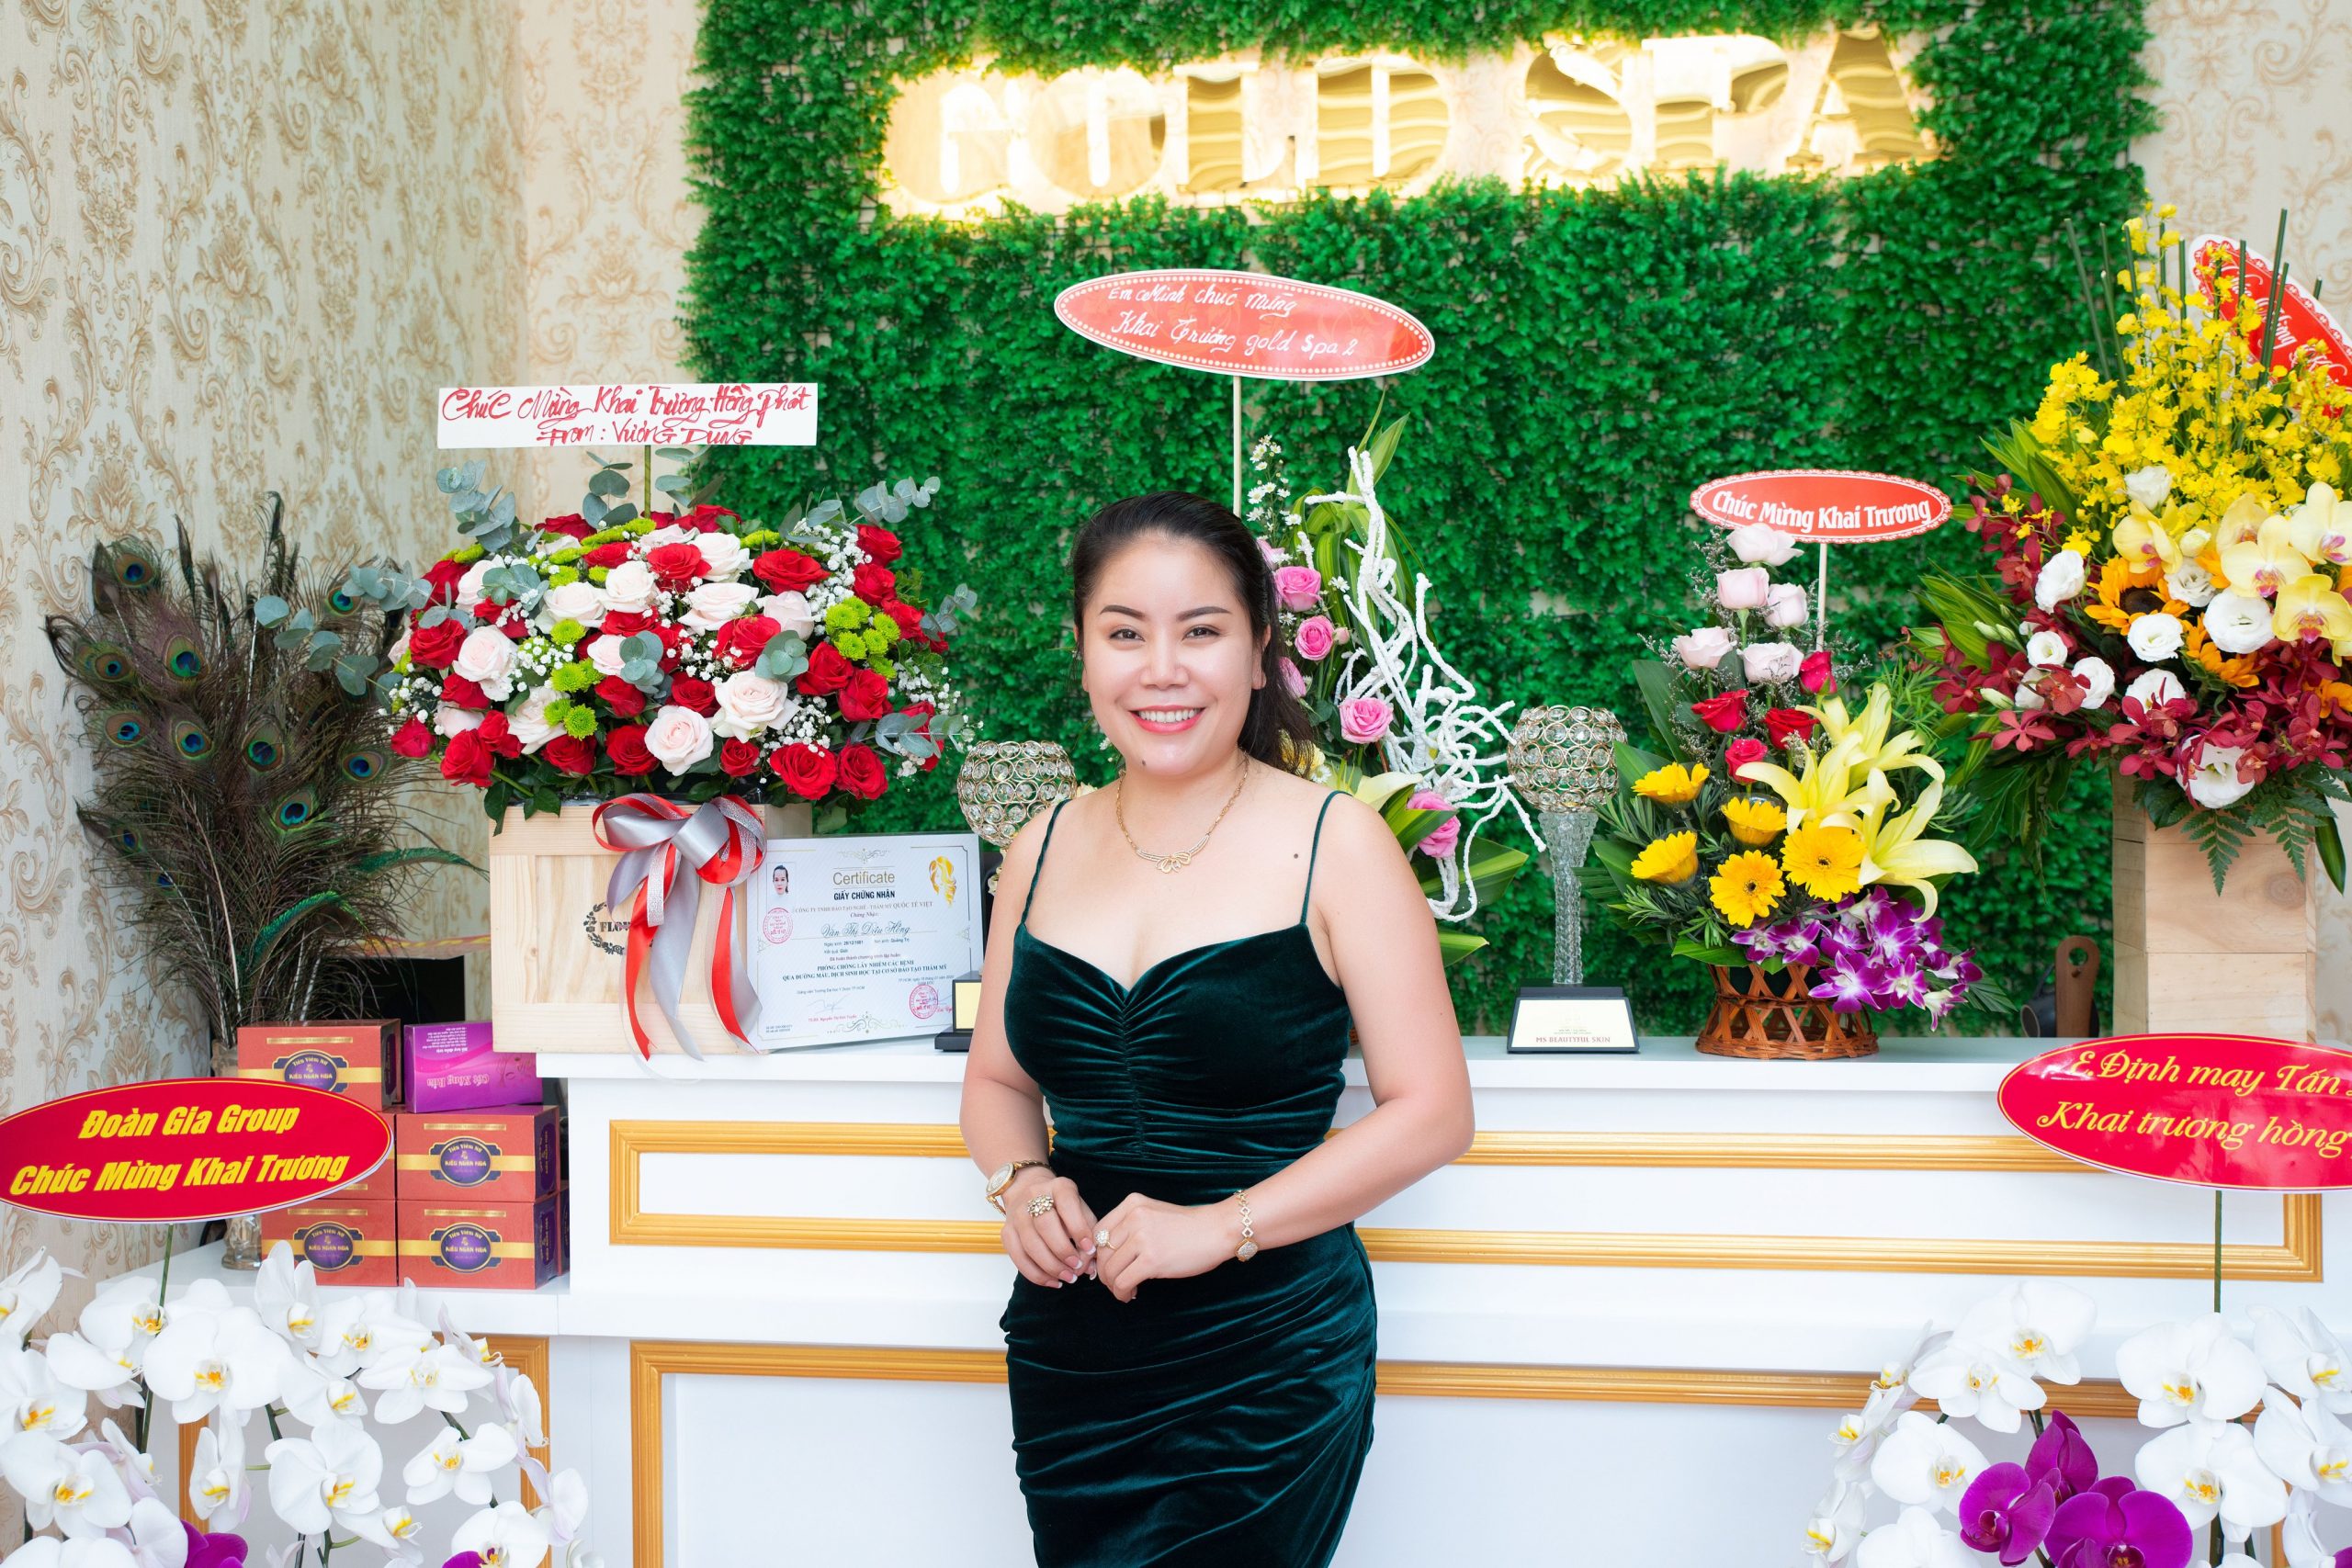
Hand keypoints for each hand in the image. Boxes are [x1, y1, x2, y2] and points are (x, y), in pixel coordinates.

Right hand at [999, 1168, 1098, 1288]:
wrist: (1027, 1190)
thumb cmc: (1061, 1205)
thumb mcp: (1080, 1209)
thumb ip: (1088, 1233)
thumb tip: (1092, 1265)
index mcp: (1059, 1187)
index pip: (1067, 1204)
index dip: (1079, 1228)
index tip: (1089, 1248)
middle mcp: (1034, 1197)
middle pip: (1045, 1225)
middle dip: (1063, 1250)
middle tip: (1077, 1267)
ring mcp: (1017, 1215)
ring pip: (1030, 1245)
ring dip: (1051, 1267)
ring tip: (1068, 1277)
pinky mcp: (1006, 1232)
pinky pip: (1018, 1258)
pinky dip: (1036, 1274)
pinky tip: (1052, 1281)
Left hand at [1092, 1193, 1240, 1303]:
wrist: (1217, 1231)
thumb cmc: (1189, 1226)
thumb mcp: (1154, 1213)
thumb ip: (1130, 1226)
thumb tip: (1107, 1253)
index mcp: (1132, 1203)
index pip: (1098, 1231)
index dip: (1098, 1253)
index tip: (1106, 1265)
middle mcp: (1133, 1217)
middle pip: (1101, 1251)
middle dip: (1104, 1272)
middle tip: (1114, 1282)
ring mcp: (1142, 1238)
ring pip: (1110, 1269)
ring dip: (1113, 1285)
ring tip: (1125, 1289)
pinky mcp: (1151, 1260)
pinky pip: (1123, 1282)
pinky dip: (1122, 1292)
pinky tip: (1131, 1294)